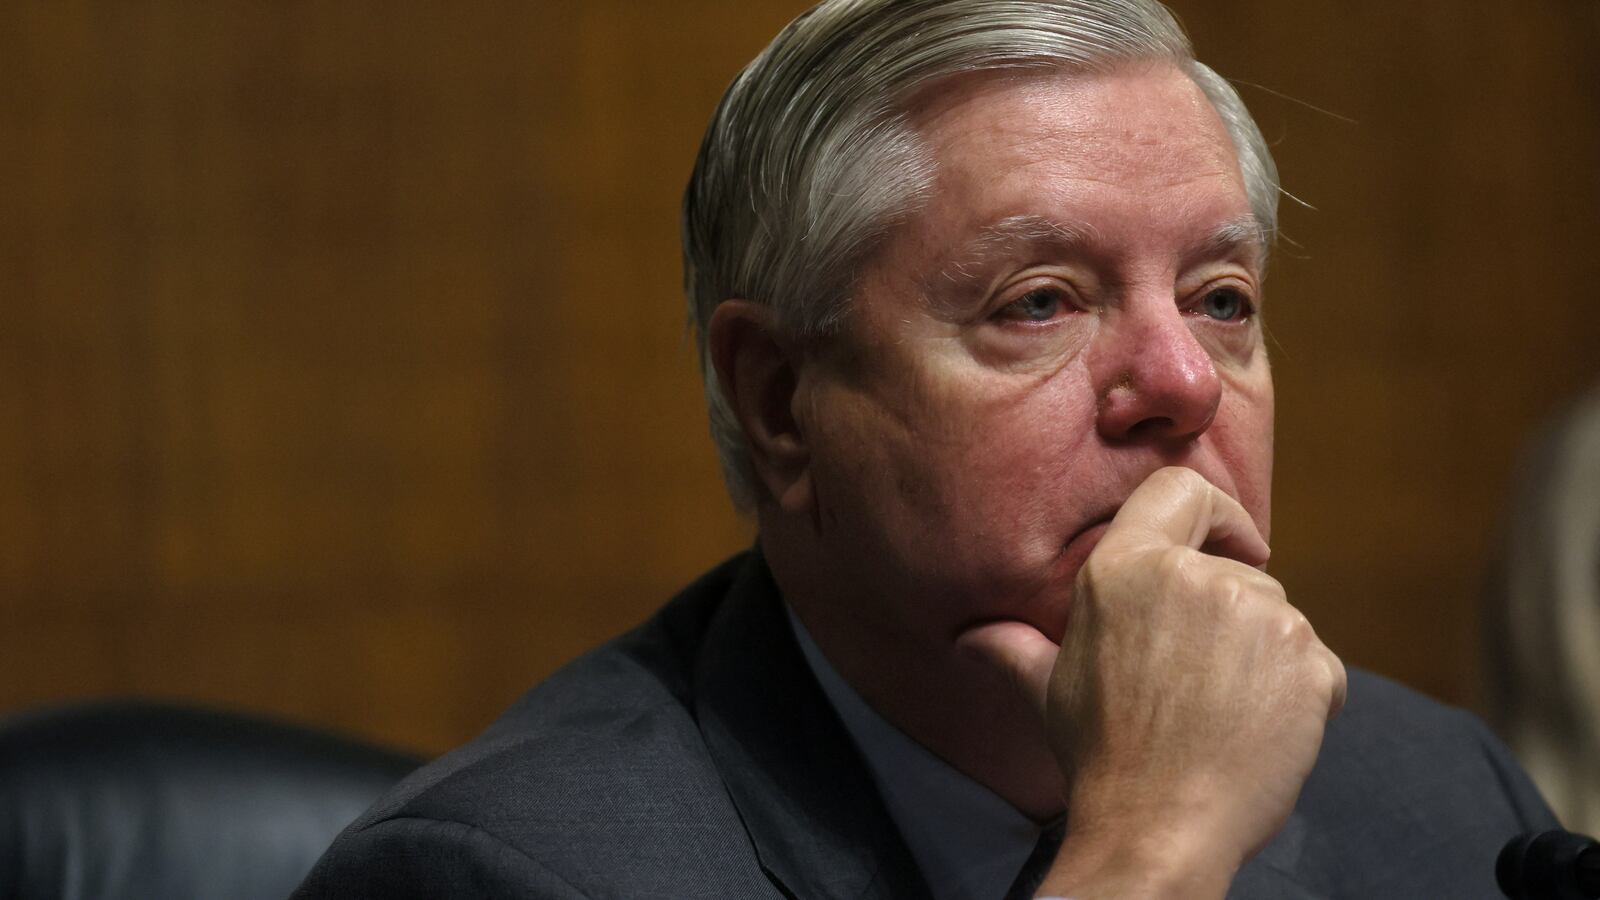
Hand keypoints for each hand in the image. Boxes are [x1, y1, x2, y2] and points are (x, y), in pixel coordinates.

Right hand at [959, 467, 1346, 897]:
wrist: (1159, 828)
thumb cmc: (1102, 755)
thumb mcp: (1048, 690)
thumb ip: (1015, 648)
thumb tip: (969, 639)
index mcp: (1125, 568)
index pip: (1179, 487)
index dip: (1214, 511)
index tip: (1228, 544)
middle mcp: (1193, 577)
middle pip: (1238, 570)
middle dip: (1231, 618)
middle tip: (1198, 681)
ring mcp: (1259, 614)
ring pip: (1278, 616)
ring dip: (1264, 659)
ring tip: (1223, 713)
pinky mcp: (1308, 657)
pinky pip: (1316, 663)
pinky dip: (1300, 695)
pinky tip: (1259, 732)